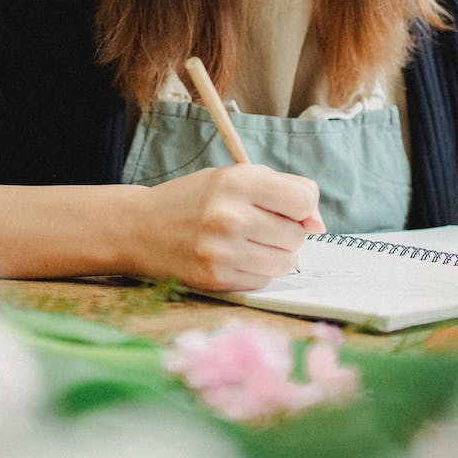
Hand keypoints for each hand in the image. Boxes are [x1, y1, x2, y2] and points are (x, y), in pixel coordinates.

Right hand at [135, 164, 323, 290]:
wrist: (138, 228)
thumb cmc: (194, 200)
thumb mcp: (232, 178)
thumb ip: (281, 191)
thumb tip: (319, 225)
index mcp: (238, 182)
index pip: (304, 199)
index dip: (304, 206)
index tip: (290, 207)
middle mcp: (231, 216)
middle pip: (297, 235)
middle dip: (288, 231)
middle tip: (261, 224)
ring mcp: (223, 252)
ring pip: (285, 262)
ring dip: (276, 254)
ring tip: (250, 242)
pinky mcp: (216, 279)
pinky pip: (263, 280)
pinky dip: (257, 270)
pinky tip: (235, 257)